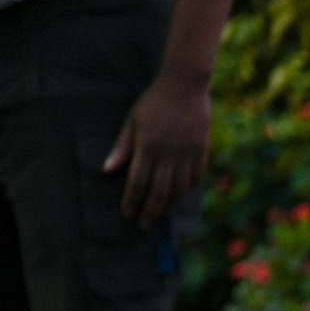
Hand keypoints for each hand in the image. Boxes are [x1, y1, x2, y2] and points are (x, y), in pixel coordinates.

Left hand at [102, 72, 211, 226]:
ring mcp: (188, 153)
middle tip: (143, 224)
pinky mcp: (201, 150)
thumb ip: (122, 147)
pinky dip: (187, 189)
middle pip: (159, 191)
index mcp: (148, 147)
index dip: (131, 200)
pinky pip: (195, 177)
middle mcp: (169, 154)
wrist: (185, 86)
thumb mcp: (132, 121)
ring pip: (179, 188)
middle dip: (150, 210)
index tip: (127, 213)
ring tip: (160, 213)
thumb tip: (107, 171)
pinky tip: (179, 194)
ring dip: (169, 204)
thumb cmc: (153, 102)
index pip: (138, 182)